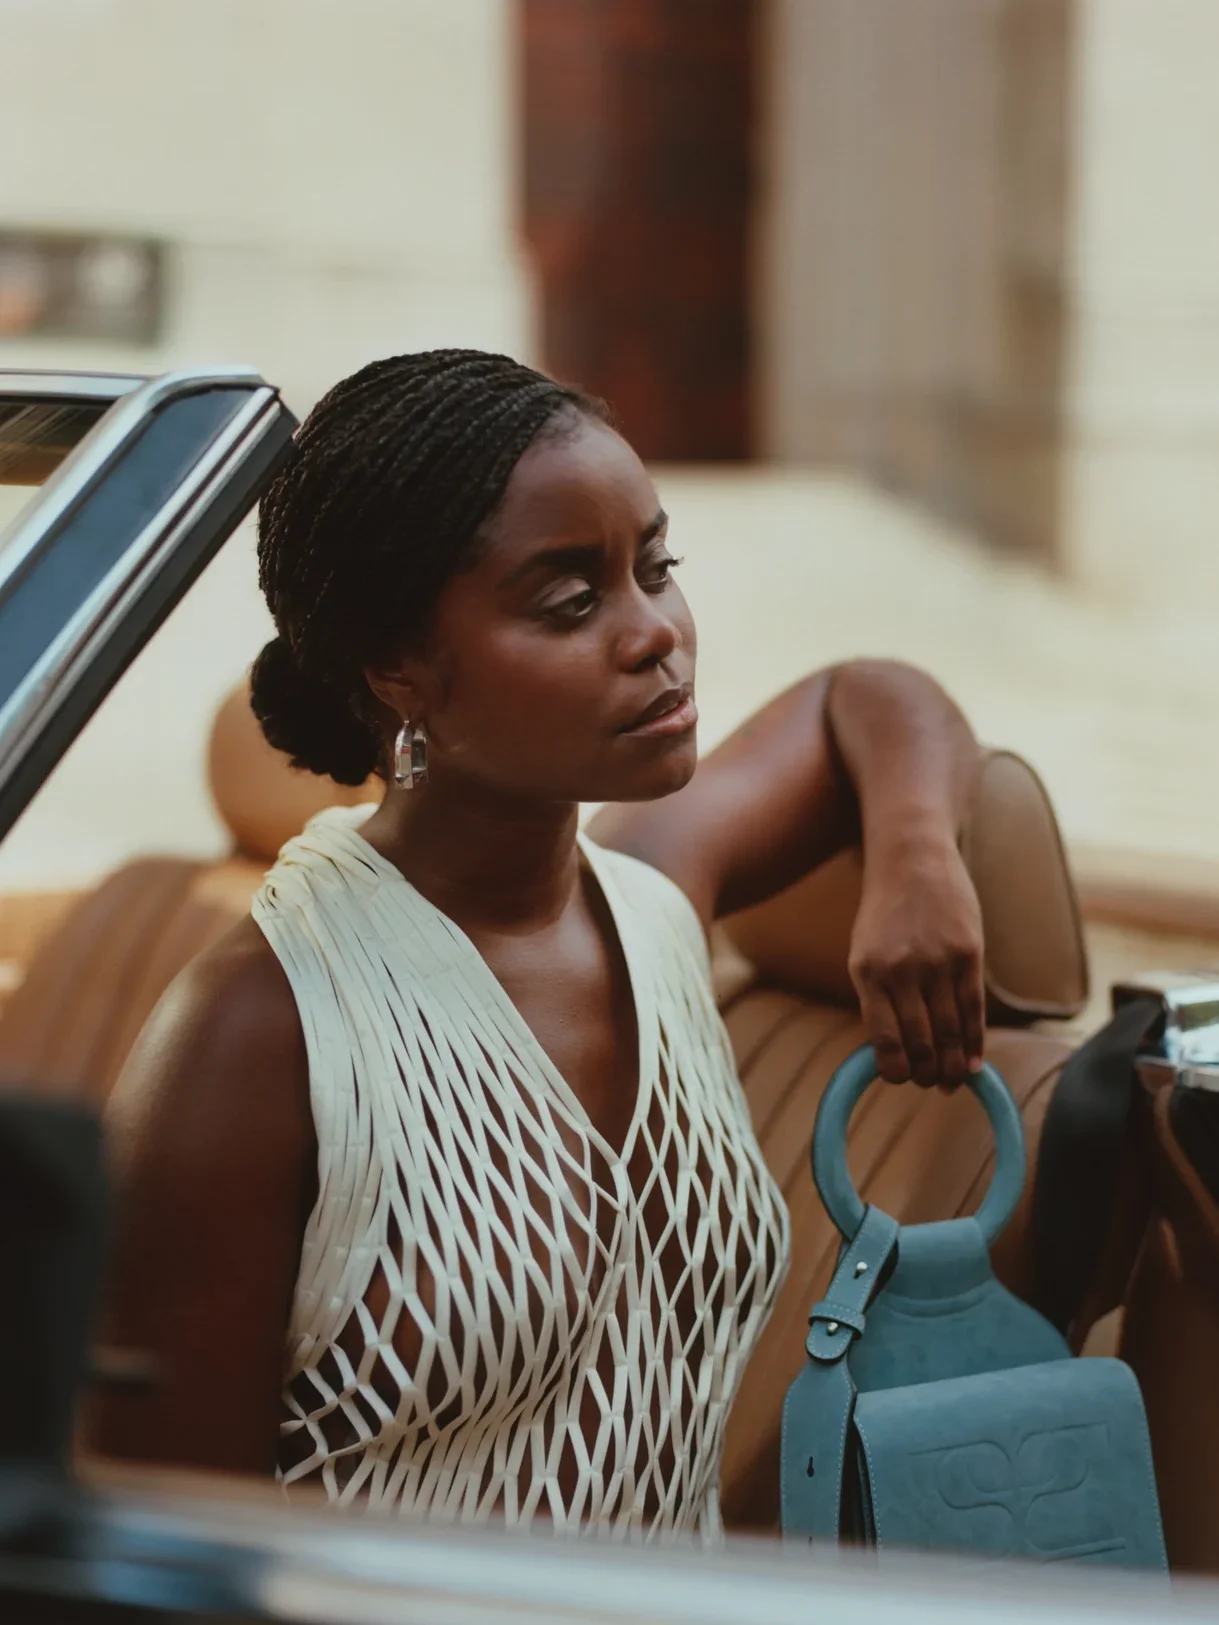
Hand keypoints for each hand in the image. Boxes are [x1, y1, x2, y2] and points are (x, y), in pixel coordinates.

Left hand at [847, 837, 984, 1088]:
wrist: (912, 858)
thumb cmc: (886, 913)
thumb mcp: (865, 952)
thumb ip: (879, 996)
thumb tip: (896, 1051)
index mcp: (866, 972)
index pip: (884, 1038)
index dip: (896, 1069)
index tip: (904, 1080)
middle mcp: (901, 970)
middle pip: (921, 1040)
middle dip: (928, 1072)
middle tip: (934, 1085)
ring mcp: (937, 961)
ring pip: (950, 1029)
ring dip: (954, 1064)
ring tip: (954, 1081)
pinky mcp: (968, 952)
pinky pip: (974, 1009)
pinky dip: (975, 1042)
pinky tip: (975, 1064)